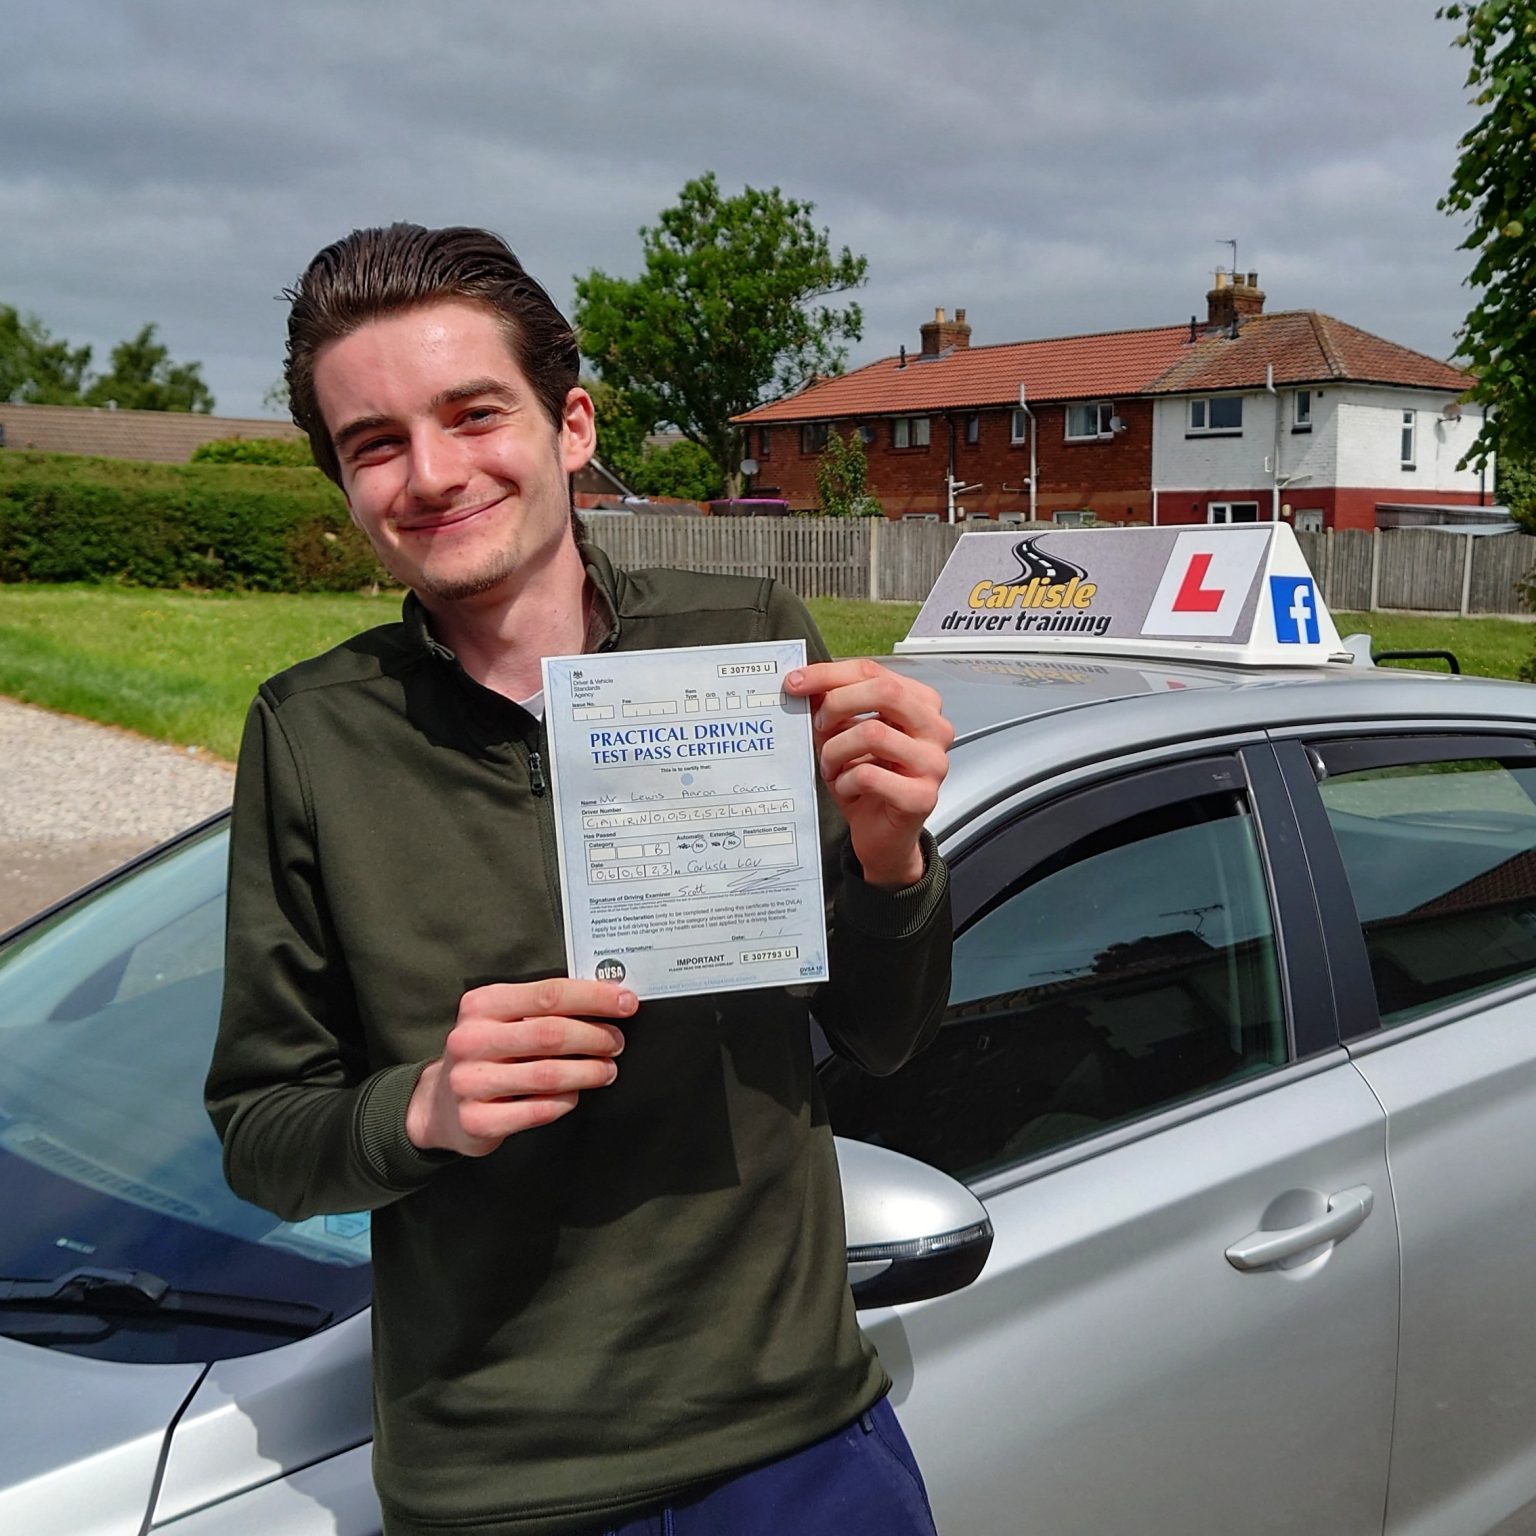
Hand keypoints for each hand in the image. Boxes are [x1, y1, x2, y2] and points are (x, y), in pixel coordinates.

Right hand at [406, 979, 633, 1155]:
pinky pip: (538, 1111)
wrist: (438, 1103)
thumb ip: (543, 1007)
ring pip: (549, 1075)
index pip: (548, 995)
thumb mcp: (503, 1018)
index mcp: (481, 1005)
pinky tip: (574, 1095)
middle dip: (596, 1037)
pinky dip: (565, 1101)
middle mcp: (470, 1040)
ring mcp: (470, 1082)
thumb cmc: (488, 1053)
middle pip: (551, 1034)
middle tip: (617, 1042)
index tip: (627, 1002)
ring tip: (607, 1069)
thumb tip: (609, 999)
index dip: (594, 997)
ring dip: (589, 1072)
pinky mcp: (476, 1121)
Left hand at [785, 659, 951, 889]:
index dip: (829, 674)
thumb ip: (833, 706)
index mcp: (921, 704)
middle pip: (885, 691)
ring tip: (830, 766)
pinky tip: (846, 789)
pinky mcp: (922, 797)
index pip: (874, 671)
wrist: (881, 835)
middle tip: (817, 725)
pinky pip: (869, 775)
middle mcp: (936, 729)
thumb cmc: (866, 781)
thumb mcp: (845, 735)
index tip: (794, 682)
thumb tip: (803, 683)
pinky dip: (845, 781)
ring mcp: (933, 763)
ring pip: (873, 733)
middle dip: (838, 704)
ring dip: (836, 750)